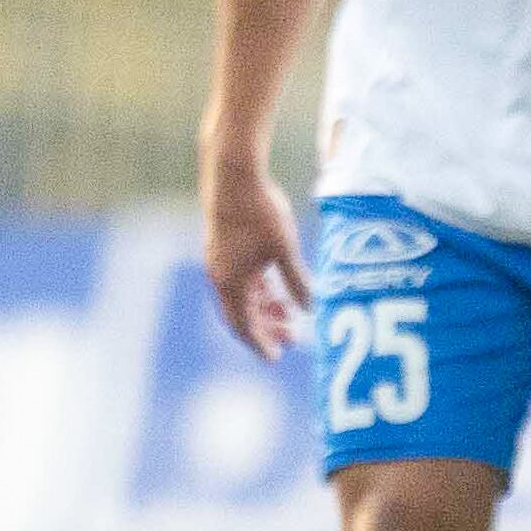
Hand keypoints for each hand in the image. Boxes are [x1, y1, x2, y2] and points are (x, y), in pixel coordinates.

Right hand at [199, 149, 312, 360]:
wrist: (233, 174)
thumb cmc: (259, 212)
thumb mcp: (284, 249)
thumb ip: (296, 281)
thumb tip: (310, 308)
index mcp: (231, 281)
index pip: (243, 324)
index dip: (259, 342)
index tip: (275, 356)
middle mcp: (220, 275)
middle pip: (242, 313)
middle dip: (265, 327)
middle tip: (291, 338)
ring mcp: (220, 260)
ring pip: (242, 294)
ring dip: (264, 306)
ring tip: (289, 313)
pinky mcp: (223, 244)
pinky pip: (240, 277)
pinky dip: (258, 287)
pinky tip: (277, 286)